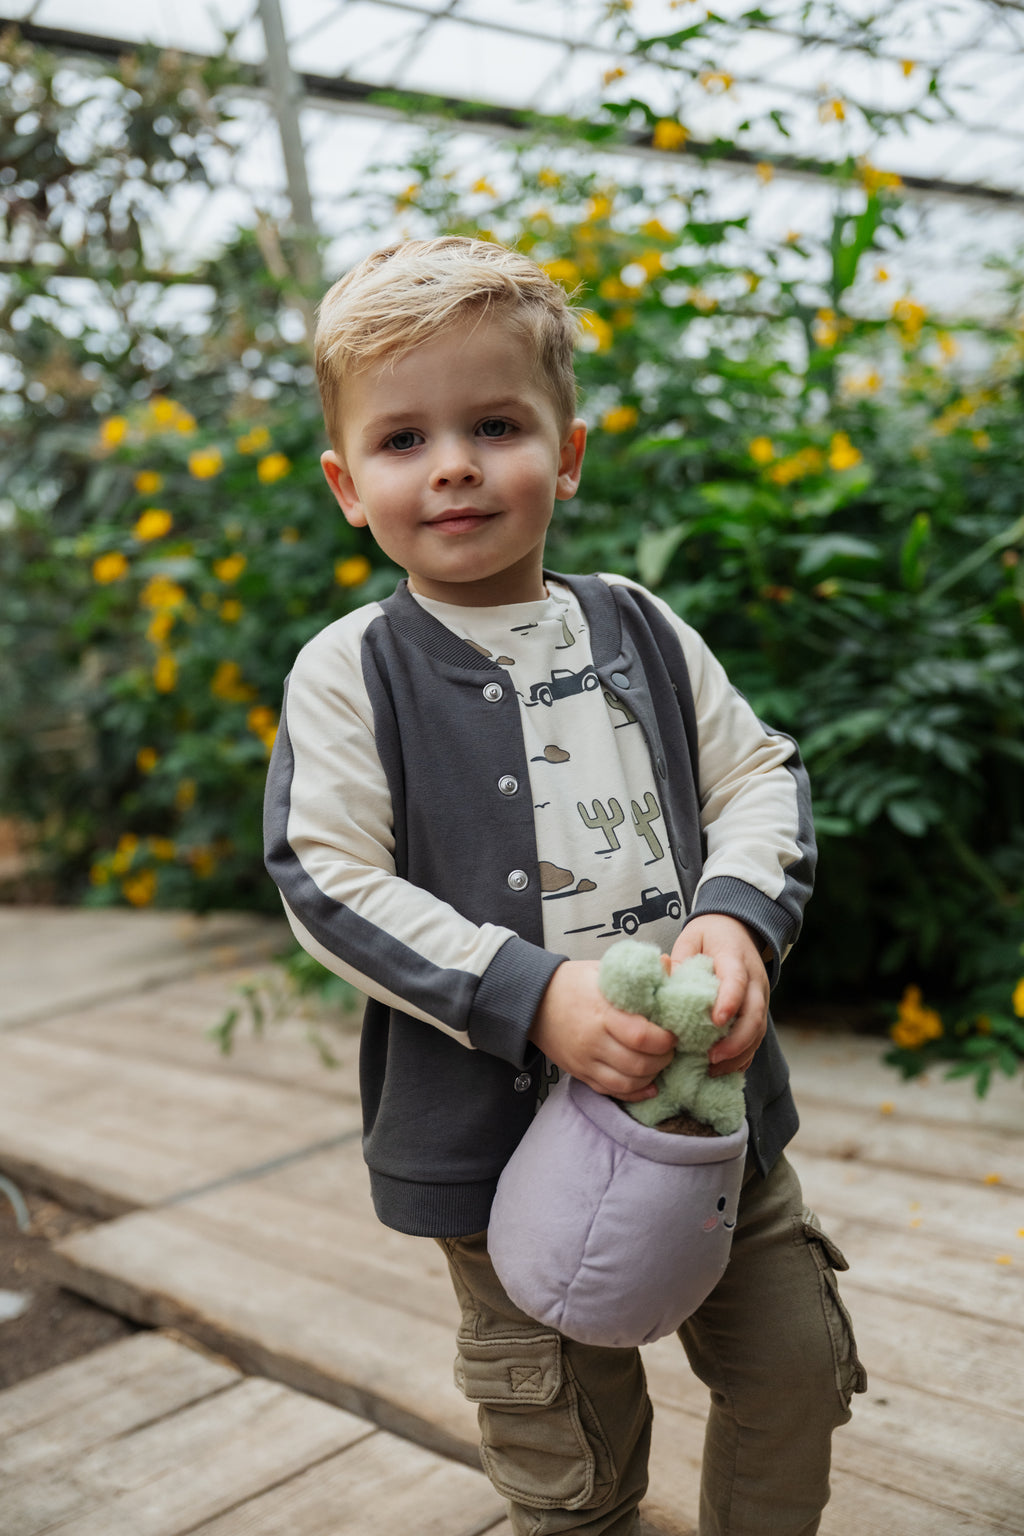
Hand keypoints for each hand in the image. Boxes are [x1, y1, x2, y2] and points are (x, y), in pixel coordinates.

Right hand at [529, 960, 676, 1100]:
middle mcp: (593, 1040)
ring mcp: (585, 1060)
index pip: (640, 1035)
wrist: (533, 1001)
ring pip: (626, 1083)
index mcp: (601, 1012)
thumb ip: (637, 972)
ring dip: (651, 1077)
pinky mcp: (580, 1073)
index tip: (673, 1033)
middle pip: (637, 1064)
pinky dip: (634, 1093)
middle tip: (670, 1049)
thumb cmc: (571, 983)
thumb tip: (668, 965)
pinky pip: (611, 1091)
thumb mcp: (603, 969)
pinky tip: (648, 1085)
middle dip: (663, 1059)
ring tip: (658, 1062)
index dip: (664, 1039)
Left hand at [670, 914, 768, 1076]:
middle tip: (711, 1058)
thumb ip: (680, 960)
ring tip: (713, 1070)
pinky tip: (725, 1070)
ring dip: (739, 1054)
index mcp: (735, 959)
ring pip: (758, 1031)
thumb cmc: (709, 934)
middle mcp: (755, 981)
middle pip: (754, 1015)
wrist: (737, 927)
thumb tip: (667, 989)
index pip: (737, 981)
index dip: (729, 1001)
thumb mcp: (691, 938)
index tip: (716, 1021)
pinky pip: (756, 1038)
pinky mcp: (758, 1011)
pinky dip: (743, 1056)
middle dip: (736, 1041)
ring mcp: (760, 998)